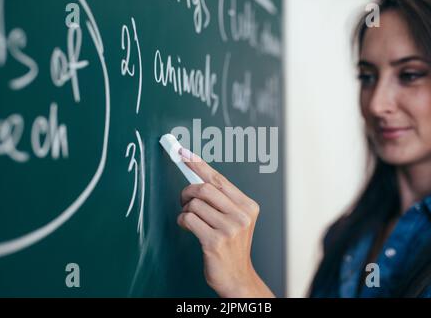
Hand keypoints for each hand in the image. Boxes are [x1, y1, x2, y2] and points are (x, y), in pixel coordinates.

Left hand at [177, 148, 274, 297]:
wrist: (237, 277)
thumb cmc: (232, 246)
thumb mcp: (235, 220)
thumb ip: (221, 200)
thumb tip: (197, 176)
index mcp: (248, 206)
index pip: (220, 179)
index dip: (199, 165)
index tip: (184, 153)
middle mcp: (241, 216)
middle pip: (205, 188)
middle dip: (188, 191)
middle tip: (183, 199)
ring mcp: (229, 229)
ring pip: (194, 204)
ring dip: (185, 210)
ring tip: (190, 219)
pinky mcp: (215, 242)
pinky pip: (188, 219)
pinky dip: (182, 221)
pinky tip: (188, 228)